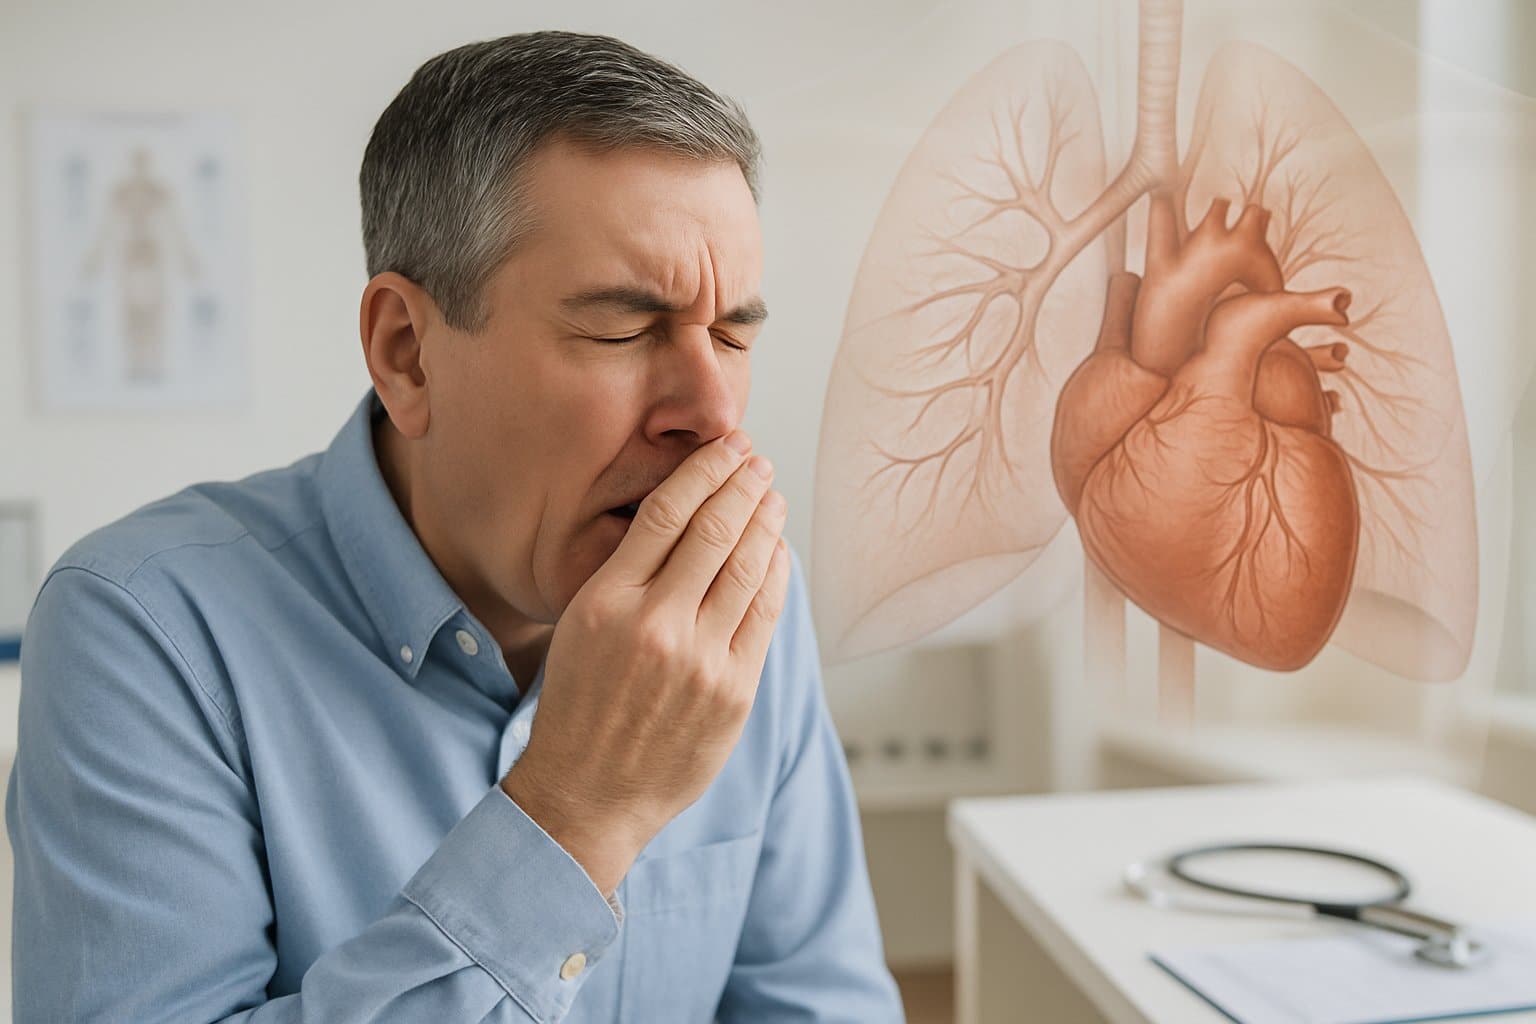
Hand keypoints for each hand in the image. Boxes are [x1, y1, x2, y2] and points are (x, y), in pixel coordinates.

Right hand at [500, 431, 790, 896]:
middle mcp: (653, 625)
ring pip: (747, 568)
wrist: (586, 796)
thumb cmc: (580, 709)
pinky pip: (763, 615)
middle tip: (758, 460)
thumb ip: (628, 577)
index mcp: (606, 602)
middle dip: (743, 485)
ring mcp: (698, 660)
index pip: (667, 513)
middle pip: (715, 530)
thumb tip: (687, 520)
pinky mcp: (732, 692)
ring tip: (773, 497)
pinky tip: (777, 551)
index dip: (705, 472)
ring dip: (766, 522)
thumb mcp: (580, 629)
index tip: (725, 450)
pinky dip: (776, 574)